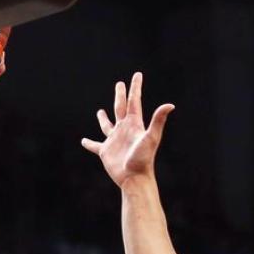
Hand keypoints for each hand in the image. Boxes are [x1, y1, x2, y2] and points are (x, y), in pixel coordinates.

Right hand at [80, 71, 173, 185]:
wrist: (135, 178)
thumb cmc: (143, 159)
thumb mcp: (151, 137)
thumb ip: (158, 120)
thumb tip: (170, 104)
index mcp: (134, 124)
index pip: (134, 101)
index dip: (135, 87)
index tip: (137, 74)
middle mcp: (124, 130)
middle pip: (121, 108)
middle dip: (120, 95)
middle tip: (119, 84)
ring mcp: (114, 140)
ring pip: (107, 125)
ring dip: (103, 118)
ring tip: (100, 111)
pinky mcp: (106, 152)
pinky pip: (95, 145)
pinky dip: (89, 143)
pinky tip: (83, 141)